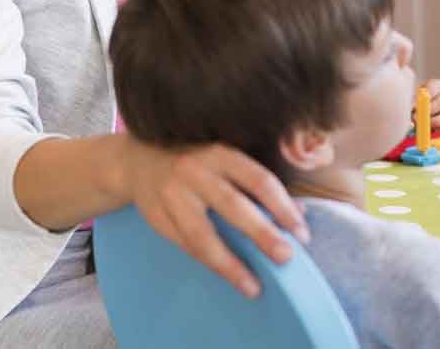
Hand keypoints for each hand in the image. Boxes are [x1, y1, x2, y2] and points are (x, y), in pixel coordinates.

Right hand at [127, 140, 308, 297]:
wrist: (137, 160)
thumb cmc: (195, 161)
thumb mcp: (225, 160)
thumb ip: (256, 183)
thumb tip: (297, 213)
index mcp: (220, 154)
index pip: (258, 180)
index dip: (282, 207)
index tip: (301, 233)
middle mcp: (195, 171)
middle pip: (232, 206)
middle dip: (262, 233)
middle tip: (286, 257)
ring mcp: (172, 195)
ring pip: (202, 235)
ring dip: (230, 264)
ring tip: (253, 286)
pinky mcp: (156, 217)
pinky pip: (185, 246)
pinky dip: (208, 263)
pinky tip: (227, 276)